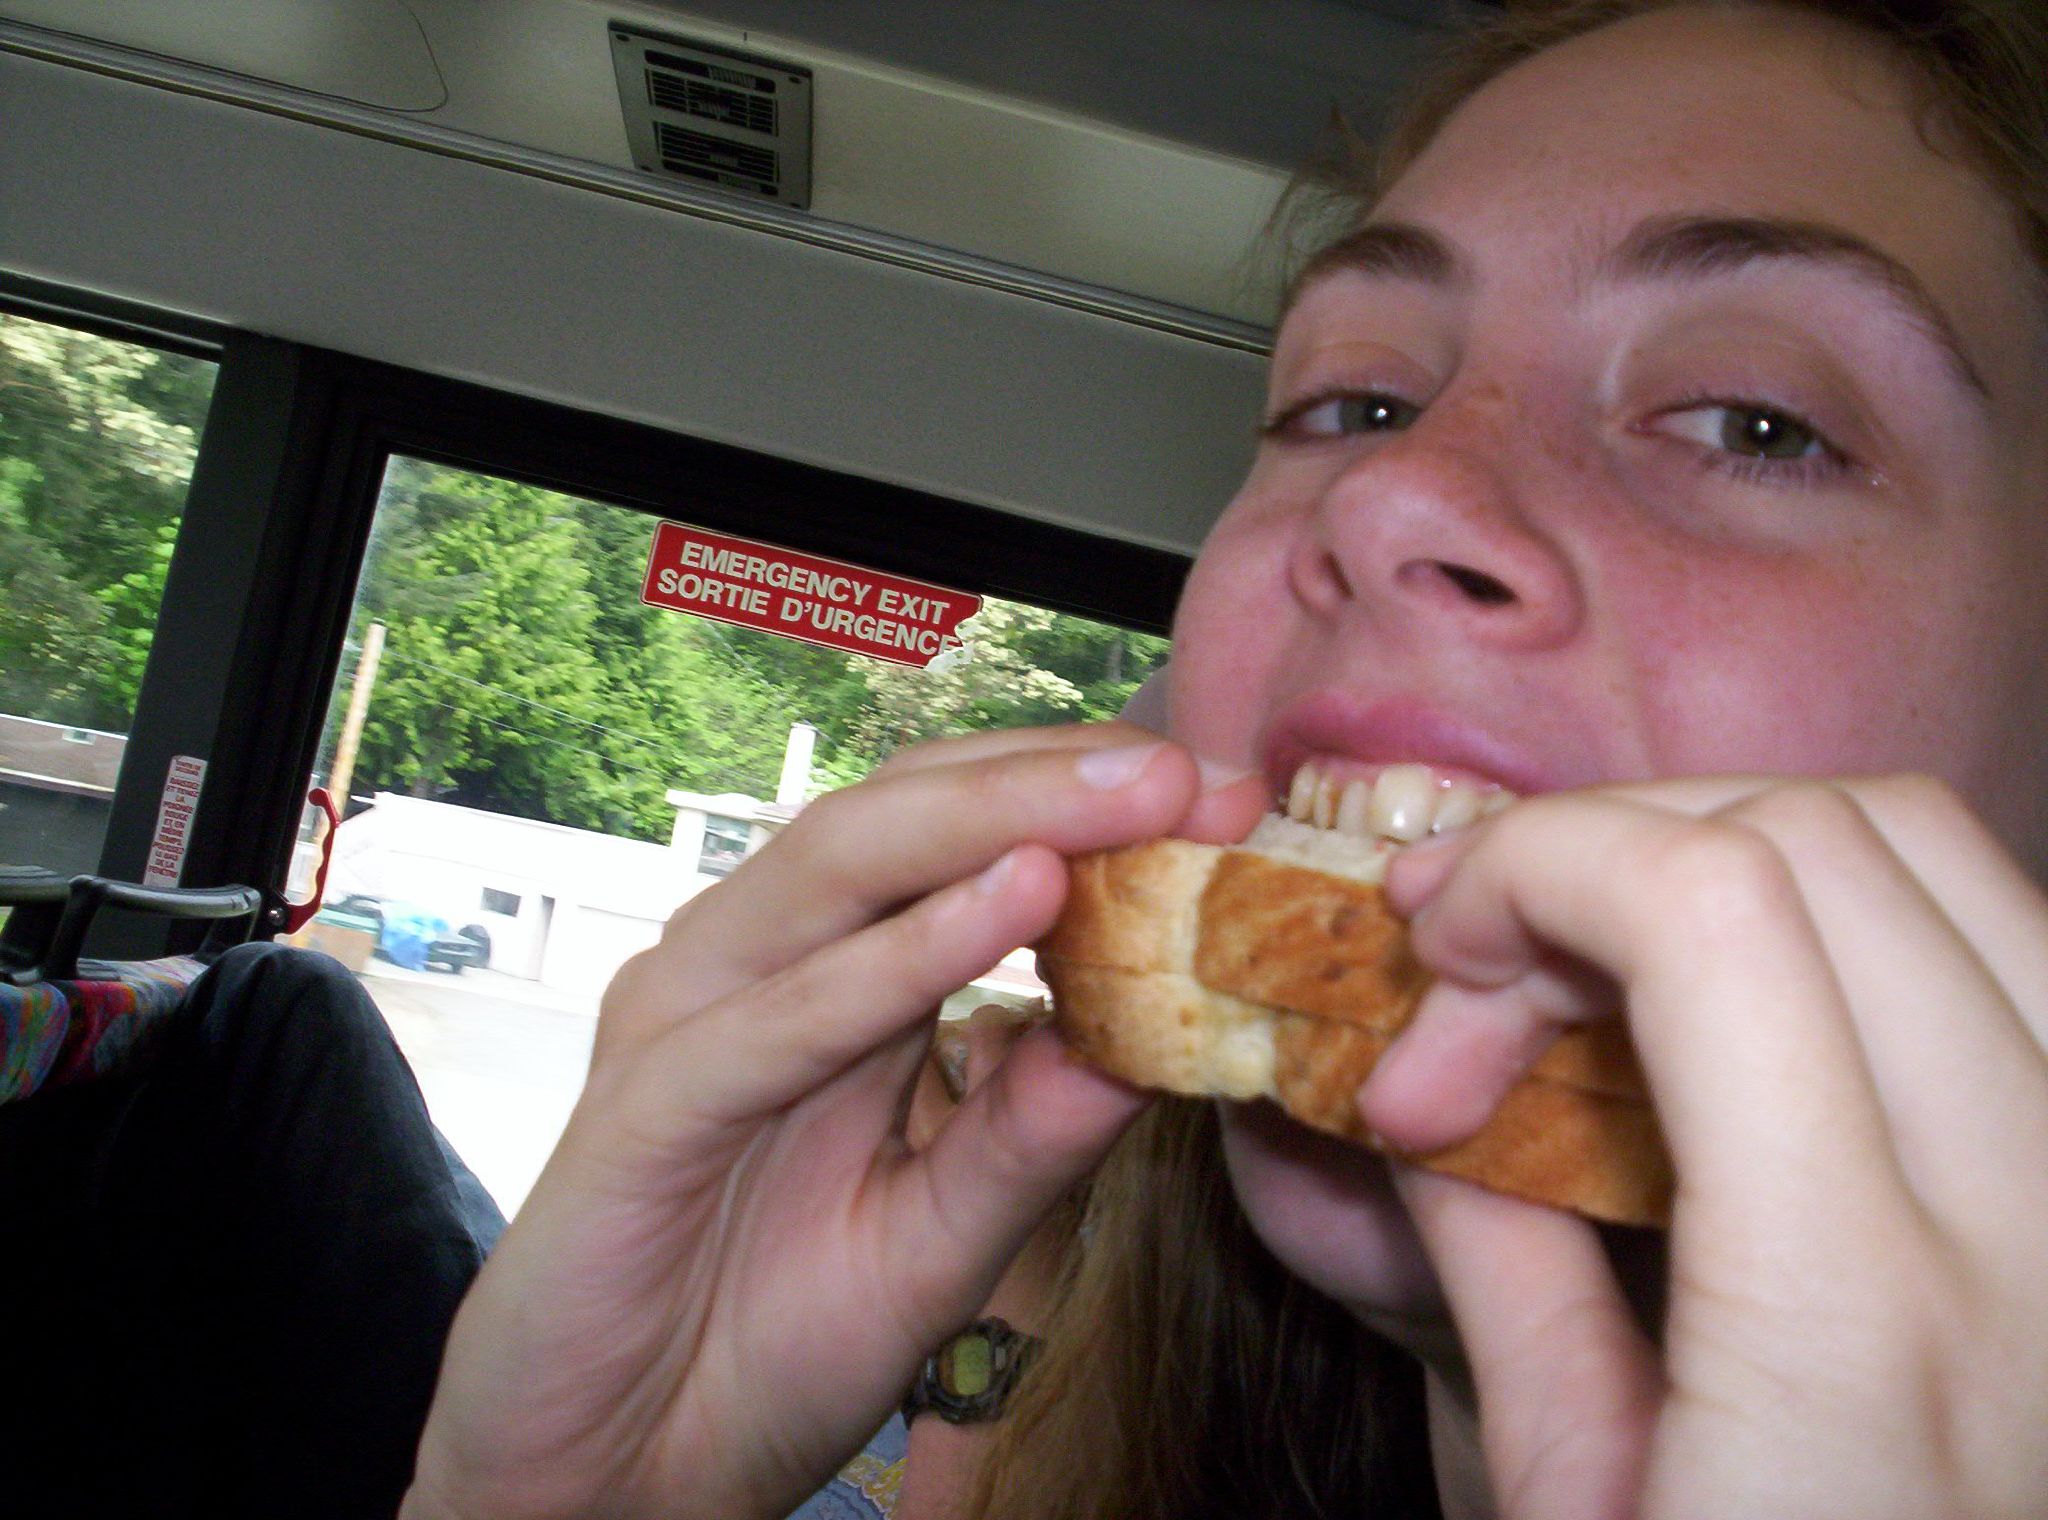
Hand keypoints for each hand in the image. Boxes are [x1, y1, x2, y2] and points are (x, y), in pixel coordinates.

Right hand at [402, 724, 1263, 1519]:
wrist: (610, 1482)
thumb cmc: (762, 1347)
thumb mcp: (940, 1238)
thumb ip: (1028, 1137)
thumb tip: (1151, 1040)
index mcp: (823, 986)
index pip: (952, 841)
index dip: (1081, 805)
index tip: (1223, 800)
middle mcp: (751, 971)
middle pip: (899, 817)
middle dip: (1050, 780)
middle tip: (1188, 770)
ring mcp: (688, 1024)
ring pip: (836, 873)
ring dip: (989, 822)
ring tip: (1127, 800)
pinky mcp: (642, 1108)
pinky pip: (777, 1017)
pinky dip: (895, 960)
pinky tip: (1011, 907)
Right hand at [1361, 775, 2047, 1519]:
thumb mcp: (1570, 1515)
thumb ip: (1498, 1268)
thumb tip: (1423, 1091)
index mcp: (1863, 1318)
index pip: (1712, 907)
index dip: (1530, 867)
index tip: (1426, 962)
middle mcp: (2045, 1219)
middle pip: (1812, 838)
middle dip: (1597, 857)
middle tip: (1477, 987)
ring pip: (1930, 848)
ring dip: (1726, 856)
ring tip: (1607, 969)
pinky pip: (2007, 936)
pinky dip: (1852, 912)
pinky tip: (1748, 1012)